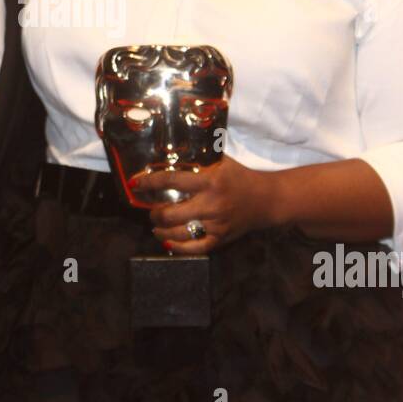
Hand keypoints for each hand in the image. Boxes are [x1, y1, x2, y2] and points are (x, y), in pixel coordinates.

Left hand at [132, 155, 273, 254]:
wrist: (267, 199)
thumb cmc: (240, 176)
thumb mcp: (222, 161)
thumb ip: (199, 159)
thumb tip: (171, 153)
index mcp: (209, 181)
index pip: (172, 181)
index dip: (150, 182)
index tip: (136, 184)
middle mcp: (211, 204)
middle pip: (171, 214)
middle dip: (155, 213)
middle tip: (151, 210)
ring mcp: (216, 224)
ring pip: (179, 233)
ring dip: (161, 230)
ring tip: (156, 226)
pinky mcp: (221, 238)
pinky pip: (195, 248)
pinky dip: (178, 247)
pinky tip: (167, 242)